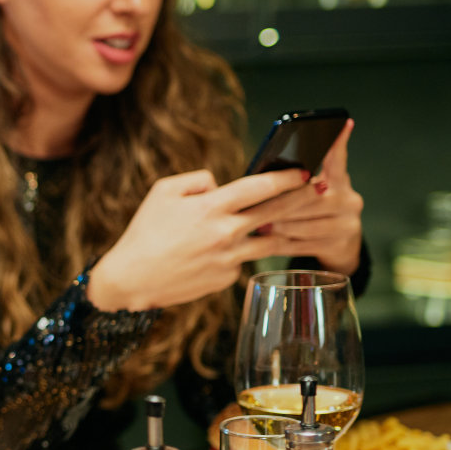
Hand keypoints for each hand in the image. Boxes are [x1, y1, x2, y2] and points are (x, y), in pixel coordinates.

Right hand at [88, 167, 309, 311]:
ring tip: (295, 222)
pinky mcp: (226, 279)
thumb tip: (221, 184)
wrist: (131, 278)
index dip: (286, 177)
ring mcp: (229, 258)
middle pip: (276, 213)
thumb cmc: (144, 231)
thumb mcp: (162, 192)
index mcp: (211, 207)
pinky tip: (224, 253)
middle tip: (319, 190)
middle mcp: (225, 233)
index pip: (259, 187)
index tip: (304, 170)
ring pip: (269, 242)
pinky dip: (239, 254)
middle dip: (301, 198)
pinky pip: (242, 261)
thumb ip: (198, 180)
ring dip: (283, 230)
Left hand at [243, 120, 364, 274]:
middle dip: (280, 203)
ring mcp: (347, 224)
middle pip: (309, 198)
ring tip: (255, 224)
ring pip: (303, 224)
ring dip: (276, 225)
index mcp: (340, 183)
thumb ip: (299, 184)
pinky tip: (265, 242)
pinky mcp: (339, 246)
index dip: (339, 143)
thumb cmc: (315, 213)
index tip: (344, 123)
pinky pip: (302, 244)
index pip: (338, 160)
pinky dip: (280, 243)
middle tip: (255, 204)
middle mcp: (348, 200)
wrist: (340, 248)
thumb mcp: (315, 194)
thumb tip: (266, 177)